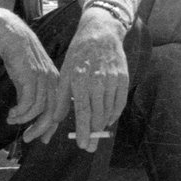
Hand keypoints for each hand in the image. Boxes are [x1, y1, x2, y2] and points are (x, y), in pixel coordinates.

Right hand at [0, 10, 61, 137]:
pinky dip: (19, 112)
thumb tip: (29, 114)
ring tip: (12, 120)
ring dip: (23, 120)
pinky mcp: (30, 76)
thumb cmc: (20, 56)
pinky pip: (27, 102)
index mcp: (56, 82)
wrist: (12, 35)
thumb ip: (34, 93)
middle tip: (28, 139)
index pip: (60, 110)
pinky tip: (11, 113)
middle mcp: (52, 81)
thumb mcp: (31, 76)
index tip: (43, 138)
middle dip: (40, 130)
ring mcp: (42, 78)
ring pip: (38, 110)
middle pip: (52, 114)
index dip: (51, 127)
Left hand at [38, 6, 129, 150]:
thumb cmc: (79, 54)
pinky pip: (120, 103)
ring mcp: (112, 80)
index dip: (83, 131)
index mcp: (80, 80)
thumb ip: (62, 98)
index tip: (82, 145)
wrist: (100, 34)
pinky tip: (107, 120)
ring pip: (109, 111)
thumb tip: (57, 119)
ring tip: (96, 133)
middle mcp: (98, 81)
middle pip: (97, 115)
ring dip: (102, 125)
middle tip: (90, 147)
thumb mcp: (65, 72)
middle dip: (93, 134)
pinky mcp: (123, 78)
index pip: (83, 112)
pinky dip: (114, 114)